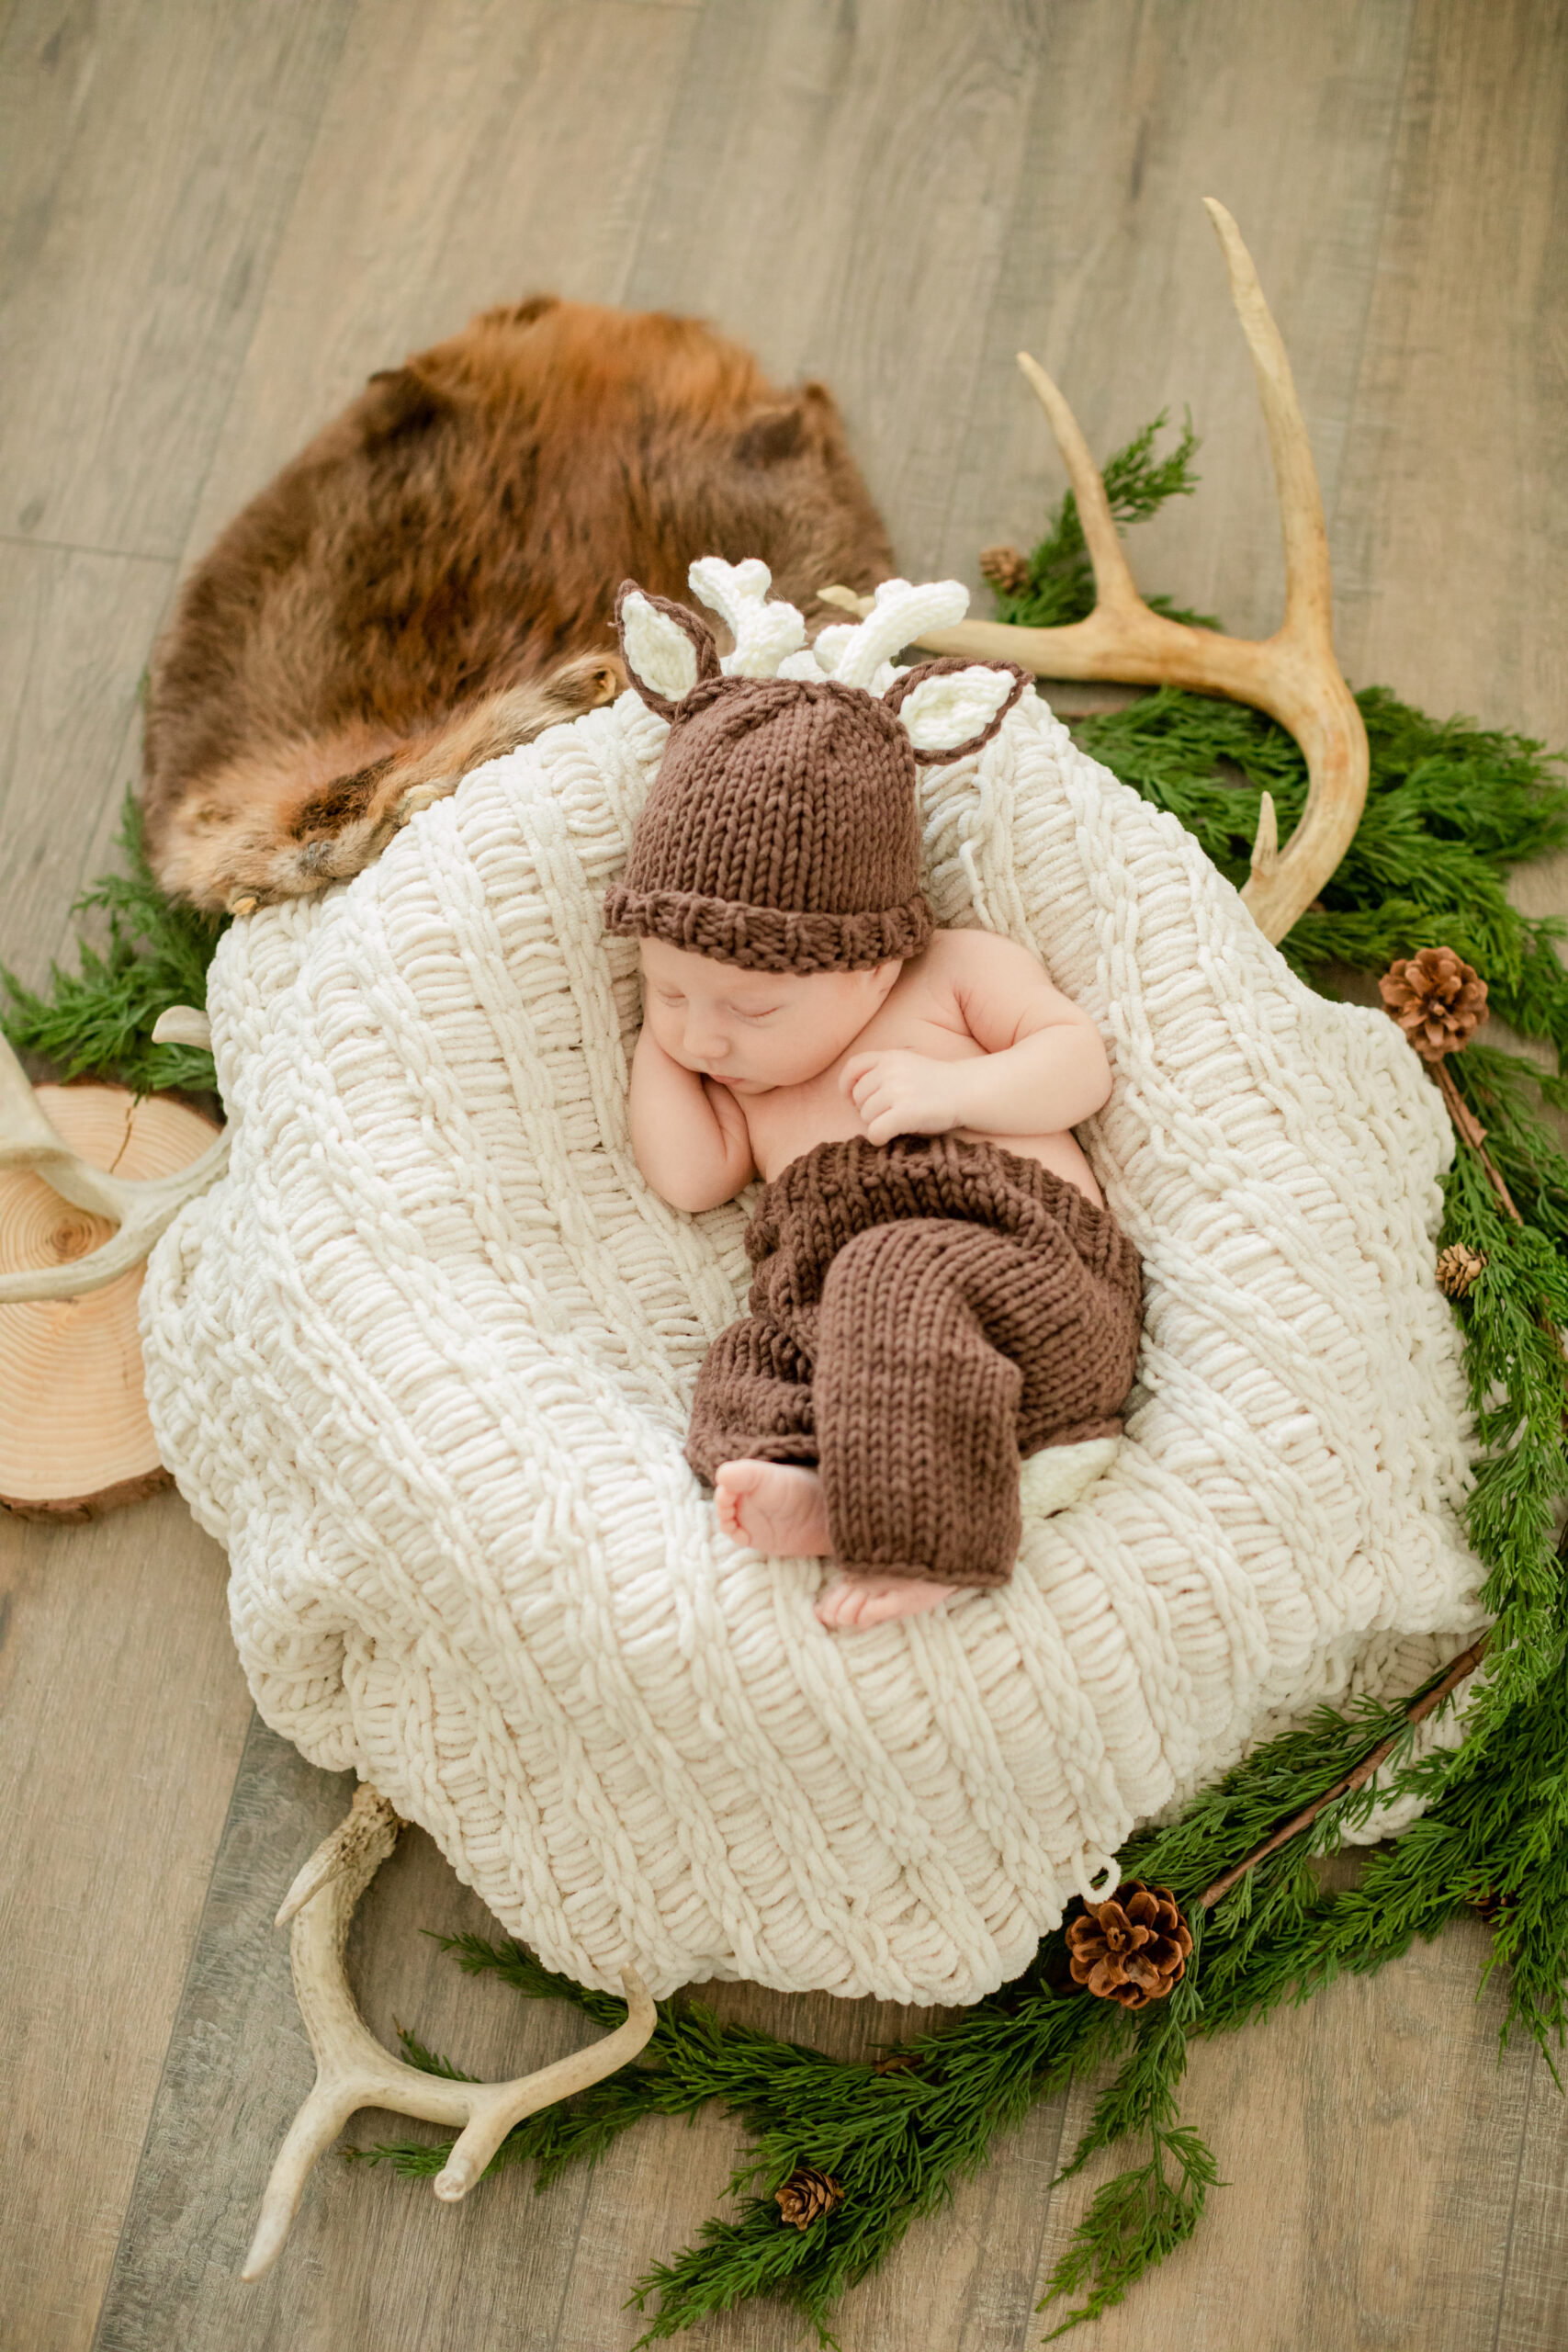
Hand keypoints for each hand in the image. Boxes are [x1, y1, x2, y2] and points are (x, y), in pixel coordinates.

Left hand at [840, 1050, 964, 1145]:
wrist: (966, 1091)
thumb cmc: (935, 1083)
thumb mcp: (907, 1064)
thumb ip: (882, 1070)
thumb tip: (850, 1095)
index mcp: (890, 1057)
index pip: (853, 1067)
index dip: (846, 1085)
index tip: (850, 1098)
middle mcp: (891, 1071)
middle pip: (858, 1098)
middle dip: (868, 1109)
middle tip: (890, 1112)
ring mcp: (898, 1091)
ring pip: (865, 1116)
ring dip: (877, 1124)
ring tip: (898, 1121)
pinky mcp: (906, 1113)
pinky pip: (875, 1131)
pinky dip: (878, 1138)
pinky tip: (890, 1137)